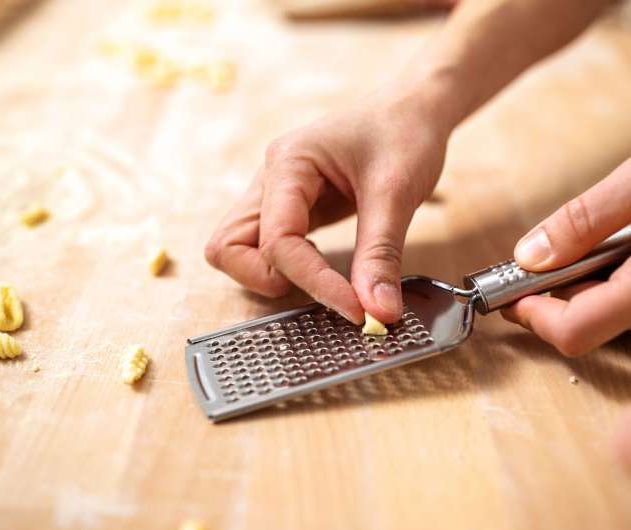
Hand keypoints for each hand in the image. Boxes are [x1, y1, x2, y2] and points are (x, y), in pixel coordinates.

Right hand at [205, 88, 451, 323]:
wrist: (410, 107)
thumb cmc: (403, 133)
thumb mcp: (397, 193)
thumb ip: (381, 256)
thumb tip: (379, 313)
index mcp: (289, 163)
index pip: (278, 241)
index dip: (314, 283)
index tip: (358, 310)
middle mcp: (269, 178)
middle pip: (227, 246)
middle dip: (266, 279)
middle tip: (323, 288)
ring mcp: (273, 193)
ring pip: (234, 248)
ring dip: (267, 275)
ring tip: (322, 278)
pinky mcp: (287, 208)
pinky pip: (262, 246)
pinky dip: (284, 267)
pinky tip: (322, 267)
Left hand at [502, 158, 630, 356]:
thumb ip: (588, 219)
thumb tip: (532, 255)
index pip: (575, 332)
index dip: (533, 316)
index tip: (509, 295)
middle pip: (593, 326)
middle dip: (556, 302)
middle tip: (535, 271)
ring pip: (615, 314)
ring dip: (584, 289)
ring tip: (577, 251)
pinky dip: (612, 281)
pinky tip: (614, 252)